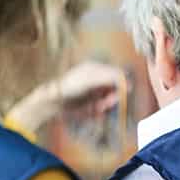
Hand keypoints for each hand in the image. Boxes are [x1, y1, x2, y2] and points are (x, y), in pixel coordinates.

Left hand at [7, 60, 126, 130]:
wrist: (54, 102)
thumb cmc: (69, 86)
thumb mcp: (91, 79)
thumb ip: (109, 78)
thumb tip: (126, 81)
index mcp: (96, 69)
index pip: (116, 74)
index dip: (122, 82)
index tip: (125, 91)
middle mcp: (97, 80)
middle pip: (115, 88)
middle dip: (114, 96)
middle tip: (109, 102)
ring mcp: (94, 93)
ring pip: (110, 99)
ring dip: (107, 104)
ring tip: (98, 107)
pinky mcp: (91, 105)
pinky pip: (103, 108)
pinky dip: (101, 110)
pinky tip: (95, 110)